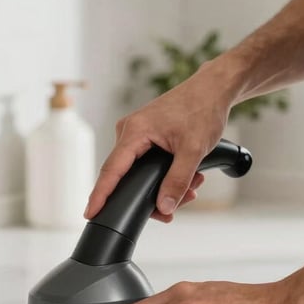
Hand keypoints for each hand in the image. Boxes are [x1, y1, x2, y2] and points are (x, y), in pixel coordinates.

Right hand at [84, 63, 233, 222]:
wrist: (212, 89)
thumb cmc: (203, 110)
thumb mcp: (193, 150)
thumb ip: (178, 180)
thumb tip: (164, 207)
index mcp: (135, 131)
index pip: (111, 170)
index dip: (100, 195)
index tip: (91, 214)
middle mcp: (130, 131)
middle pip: (127, 176)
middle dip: (151, 196)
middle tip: (175, 209)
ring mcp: (137, 134)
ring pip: (140, 172)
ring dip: (164, 185)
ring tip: (191, 188)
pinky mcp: (146, 136)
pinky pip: (147, 163)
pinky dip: (165, 174)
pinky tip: (188, 178)